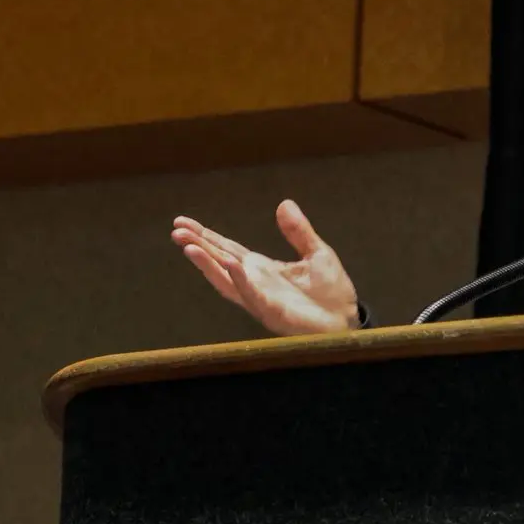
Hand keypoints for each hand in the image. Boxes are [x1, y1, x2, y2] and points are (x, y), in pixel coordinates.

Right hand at [170, 200, 360, 335]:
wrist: (348, 319)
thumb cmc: (331, 292)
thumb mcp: (317, 253)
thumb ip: (298, 231)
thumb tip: (284, 203)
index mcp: (262, 269)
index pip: (227, 248)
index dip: (205, 236)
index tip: (182, 222)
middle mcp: (255, 283)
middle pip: (219, 262)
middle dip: (198, 247)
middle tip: (176, 231)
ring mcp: (261, 299)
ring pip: (227, 281)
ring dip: (208, 264)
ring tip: (189, 247)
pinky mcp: (273, 312)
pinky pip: (252, 295)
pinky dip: (240, 279)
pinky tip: (229, 264)